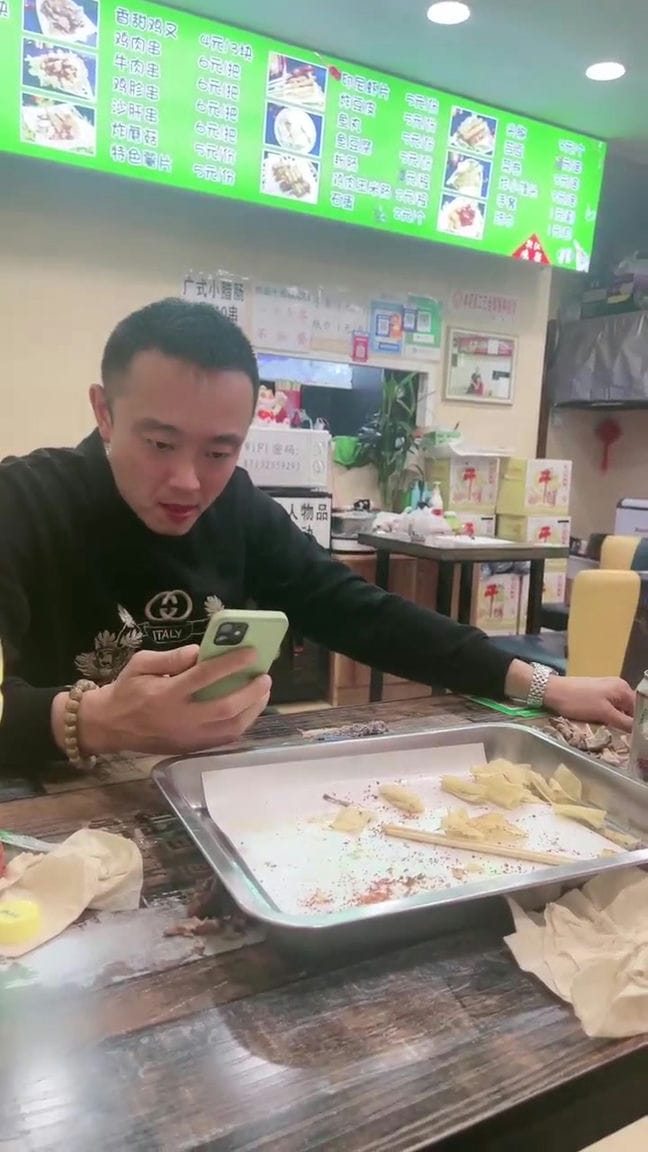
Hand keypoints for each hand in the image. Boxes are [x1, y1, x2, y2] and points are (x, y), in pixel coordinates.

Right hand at [71, 645, 271, 755]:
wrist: (110, 726)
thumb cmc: (127, 690)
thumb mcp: (140, 664)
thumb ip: (171, 658)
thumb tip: (200, 652)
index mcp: (166, 694)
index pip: (204, 676)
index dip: (231, 664)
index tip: (251, 652)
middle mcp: (180, 718)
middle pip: (224, 707)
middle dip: (250, 691)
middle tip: (265, 676)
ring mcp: (187, 737)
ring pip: (230, 728)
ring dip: (252, 710)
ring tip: (263, 692)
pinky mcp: (191, 748)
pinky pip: (223, 739)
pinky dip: (241, 724)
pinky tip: (248, 709)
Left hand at [544, 675, 635, 731]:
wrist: (552, 691)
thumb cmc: (579, 702)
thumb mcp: (604, 714)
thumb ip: (624, 722)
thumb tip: (639, 730)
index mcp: (623, 688)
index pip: (639, 708)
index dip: (638, 723)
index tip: (636, 738)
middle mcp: (618, 685)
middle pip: (630, 708)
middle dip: (628, 722)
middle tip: (625, 738)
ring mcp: (606, 688)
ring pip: (619, 708)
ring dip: (618, 720)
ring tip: (616, 733)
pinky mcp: (596, 692)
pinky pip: (609, 706)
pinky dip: (608, 716)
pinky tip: (604, 724)